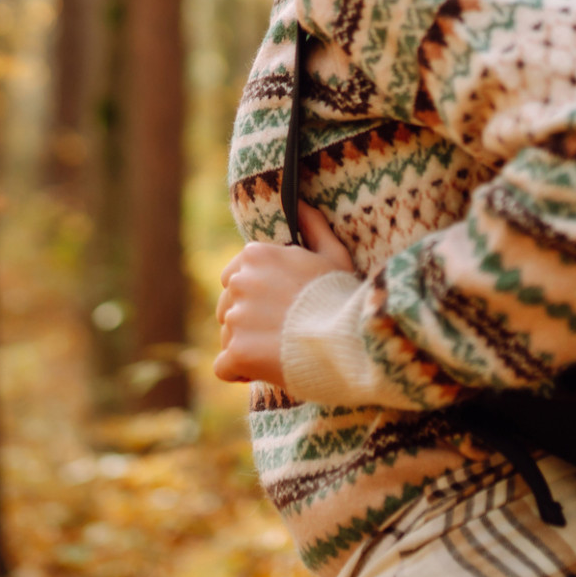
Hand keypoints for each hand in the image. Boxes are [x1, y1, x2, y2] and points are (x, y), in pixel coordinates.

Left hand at [215, 204, 357, 387]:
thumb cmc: (344, 298)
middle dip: (248, 324)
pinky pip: (224, 368)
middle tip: (284, 335)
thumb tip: (301, 203)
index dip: (256, 299)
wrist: (350, 339)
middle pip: (227, 310)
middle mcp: (238, 282)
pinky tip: (267, 371)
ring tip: (283, 353)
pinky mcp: (236, 351)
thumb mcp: (334, 255)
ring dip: (248, 349)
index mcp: (256, 256)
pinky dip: (240, 373)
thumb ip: (313, 227)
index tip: (281, 311)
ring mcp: (235, 318)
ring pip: (228, 339)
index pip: (234, 279)